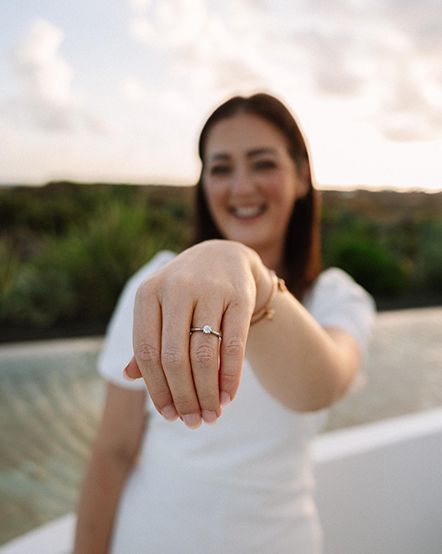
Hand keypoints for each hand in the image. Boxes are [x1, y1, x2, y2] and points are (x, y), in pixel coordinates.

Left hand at [127, 240, 264, 427]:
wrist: (224, 257)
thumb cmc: (184, 292)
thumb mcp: (159, 307)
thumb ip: (146, 340)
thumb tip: (127, 377)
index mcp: (148, 293)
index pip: (147, 352)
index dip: (157, 389)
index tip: (169, 415)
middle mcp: (176, 288)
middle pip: (174, 357)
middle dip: (184, 397)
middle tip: (192, 422)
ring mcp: (209, 290)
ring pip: (204, 354)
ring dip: (207, 392)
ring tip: (211, 415)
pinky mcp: (239, 295)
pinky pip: (234, 345)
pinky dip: (230, 376)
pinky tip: (228, 396)